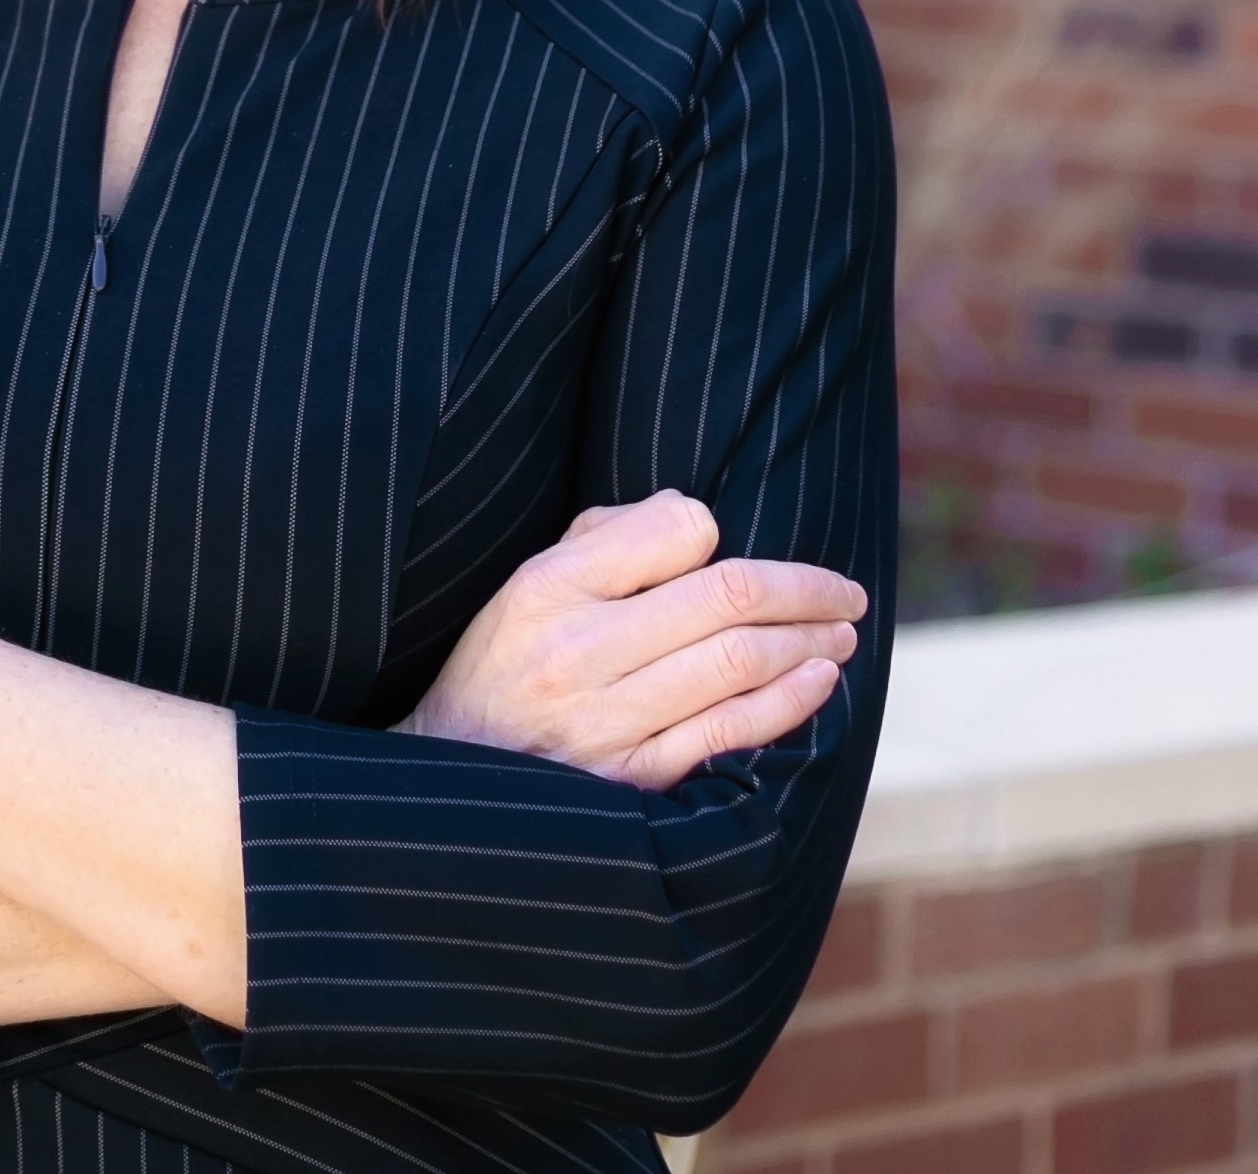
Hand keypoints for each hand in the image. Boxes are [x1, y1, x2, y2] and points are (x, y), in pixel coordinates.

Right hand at [398, 491, 865, 791]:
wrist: (451, 776)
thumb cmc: (502, 663)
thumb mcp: (527, 584)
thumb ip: (604, 537)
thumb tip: (691, 517)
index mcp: (548, 586)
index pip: (673, 532)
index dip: (716, 530)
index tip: (733, 544)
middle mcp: (580, 649)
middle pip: (727, 599)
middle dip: (806, 589)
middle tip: (846, 590)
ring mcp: (610, 720)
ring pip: (740, 664)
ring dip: (810, 642)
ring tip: (842, 630)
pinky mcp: (637, 780)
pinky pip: (732, 732)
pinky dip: (791, 701)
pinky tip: (820, 680)